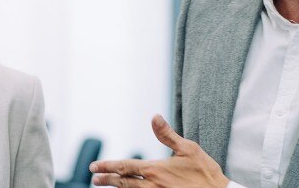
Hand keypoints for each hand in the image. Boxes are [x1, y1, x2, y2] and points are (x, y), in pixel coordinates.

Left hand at [89, 115, 228, 187]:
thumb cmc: (205, 171)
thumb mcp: (188, 148)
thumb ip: (167, 134)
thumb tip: (154, 116)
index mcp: (156, 169)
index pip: (125, 167)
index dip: (108, 167)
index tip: (94, 167)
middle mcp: (152, 185)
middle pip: (123, 183)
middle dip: (107, 180)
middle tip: (94, 178)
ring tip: (104, 185)